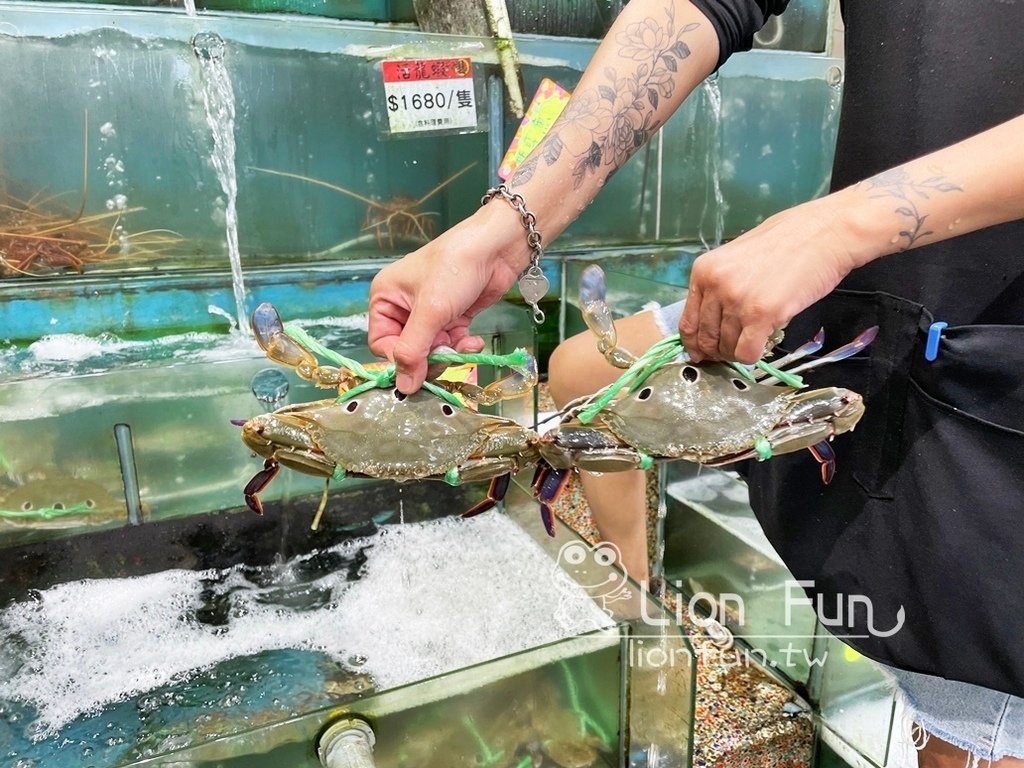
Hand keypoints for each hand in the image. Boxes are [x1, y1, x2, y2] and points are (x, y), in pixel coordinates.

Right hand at [368, 208, 528, 392]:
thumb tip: (404, 387)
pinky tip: (474, 340)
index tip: (421, 368)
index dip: (400, 359)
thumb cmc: (455, 268)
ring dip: (450, 352)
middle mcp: (403, 307)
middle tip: (448, 354)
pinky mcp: (452, 317)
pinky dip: (462, 346)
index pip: (381, 343)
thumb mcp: (431, 310)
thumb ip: (414, 350)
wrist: (496, 248)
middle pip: (408, 350)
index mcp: (385, 298)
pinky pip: (450, 343)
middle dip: (430, 356)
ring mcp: (429, 313)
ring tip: (465, 343)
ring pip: (431, 350)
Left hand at [679, 197, 857, 363]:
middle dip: (718, 351)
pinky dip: (753, 356)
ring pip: (727, 347)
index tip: (703, 352)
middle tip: (733, 350)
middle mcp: (715, 286)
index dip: (695, 343)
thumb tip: (710, 323)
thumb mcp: (736, 259)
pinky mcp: (761, 315)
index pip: (687, 322)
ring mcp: (737, 301)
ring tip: (755, 339)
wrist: (824, 233)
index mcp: (704, 271)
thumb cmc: (787, 242)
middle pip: (706, 338)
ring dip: (739, 351)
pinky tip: (763, 342)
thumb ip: (720, 287)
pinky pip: (747, 352)